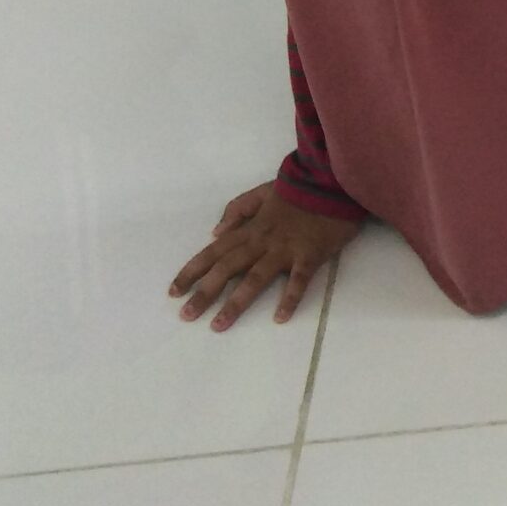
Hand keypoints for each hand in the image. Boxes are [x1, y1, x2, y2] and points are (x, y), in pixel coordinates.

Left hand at [170, 183, 359, 331]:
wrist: (332, 181)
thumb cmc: (299, 188)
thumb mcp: (262, 192)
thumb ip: (238, 209)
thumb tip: (215, 233)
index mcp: (250, 228)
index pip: (214, 252)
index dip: (192, 271)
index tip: (174, 292)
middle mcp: (261, 242)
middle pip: (228, 269)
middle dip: (205, 293)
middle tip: (186, 316)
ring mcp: (285, 250)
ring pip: (255, 278)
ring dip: (236, 303)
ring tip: (219, 325)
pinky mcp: (310, 255)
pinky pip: (298, 280)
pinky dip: (289, 299)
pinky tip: (280, 318)